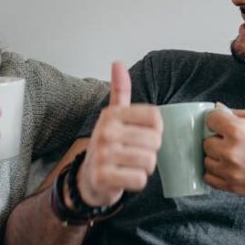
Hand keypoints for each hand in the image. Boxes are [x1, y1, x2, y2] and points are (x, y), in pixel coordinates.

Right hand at [77, 62, 161, 206]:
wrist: (87, 179)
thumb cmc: (108, 145)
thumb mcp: (113, 116)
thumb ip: (120, 91)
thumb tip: (118, 63)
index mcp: (112, 114)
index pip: (155, 118)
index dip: (156, 130)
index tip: (144, 134)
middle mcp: (106, 131)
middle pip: (155, 141)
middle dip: (150, 151)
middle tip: (134, 154)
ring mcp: (103, 155)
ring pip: (149, 161)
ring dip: (144, 168)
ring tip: (129, 165)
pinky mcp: (103, 177)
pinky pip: (140, 179)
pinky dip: (137, 182)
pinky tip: (124, 178)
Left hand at [203, 108, 244, 199]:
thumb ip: (240, 113)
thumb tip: (220, 109)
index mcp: (238, 131)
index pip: (210, 119)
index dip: (217, 119)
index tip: (222, 122)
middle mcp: (230, 152)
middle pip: (206, 142)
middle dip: (217, 139)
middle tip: (230, 140)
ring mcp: (230, 171)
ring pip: (207, 161)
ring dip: (216, 157)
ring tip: (231, 155)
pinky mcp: (233, 187)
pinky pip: (210, 179)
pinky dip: (215, 172)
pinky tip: (227, 167)